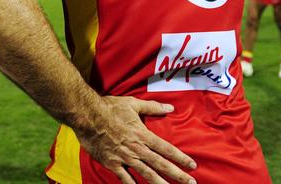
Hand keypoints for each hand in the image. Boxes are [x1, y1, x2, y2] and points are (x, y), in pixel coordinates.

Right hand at [76, 96, 196, 183]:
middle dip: (177, 175)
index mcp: (142, 134)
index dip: (180, 158)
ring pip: (147, 174)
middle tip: (191, 183)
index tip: (192, 165)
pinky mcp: (112, 163)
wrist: (87, 115)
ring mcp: (124, 157)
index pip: (166, 148)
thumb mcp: (132, 104)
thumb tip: (170, 107)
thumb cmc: (109, 108)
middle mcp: (136, 148)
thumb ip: (152, 107)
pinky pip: (125, 179)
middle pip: (160, 164)